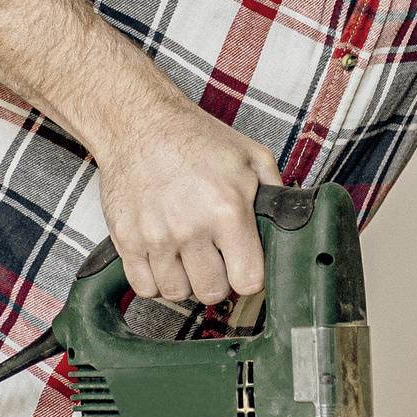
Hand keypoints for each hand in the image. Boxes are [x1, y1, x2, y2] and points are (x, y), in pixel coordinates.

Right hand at [94, 99, 282, 305]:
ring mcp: (155, 236)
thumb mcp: (251, 156)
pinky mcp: (126, 239)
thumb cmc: (195, 139)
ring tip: (188, 258)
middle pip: (212, 292)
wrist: (140, 123)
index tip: (244, 266)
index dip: (250, 276)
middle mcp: (190, 228)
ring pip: (177, 293)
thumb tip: (290, 223)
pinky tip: (164, 261)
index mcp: (227, 210)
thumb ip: (275, 193)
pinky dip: (155, 281)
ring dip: (186, 281)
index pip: (248, 280)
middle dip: (218, 280)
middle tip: (215, 260)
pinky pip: (143, 287)